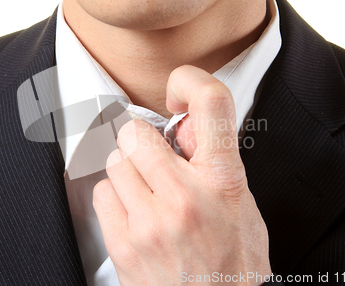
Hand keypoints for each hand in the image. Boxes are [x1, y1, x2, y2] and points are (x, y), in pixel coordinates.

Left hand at [93, 65, 270, 284]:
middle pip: (136, 132)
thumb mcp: (243, 205)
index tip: (178, 91)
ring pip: (114, 161)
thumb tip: (184, 126)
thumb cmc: (233, 263)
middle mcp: (185, 197)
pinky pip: (101, 192)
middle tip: (155, 158)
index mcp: (223, 181)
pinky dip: (114, 196)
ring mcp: (150, 222)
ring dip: (127, 171)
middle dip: (143, 142)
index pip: (210, 104)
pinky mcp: (124, 243)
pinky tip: (134, 212)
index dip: (190, 82)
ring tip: (147, 192)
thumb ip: (216, 161)